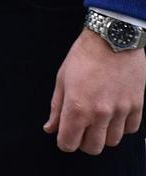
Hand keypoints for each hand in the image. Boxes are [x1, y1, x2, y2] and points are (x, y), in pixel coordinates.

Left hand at [44, 28, 145, 153]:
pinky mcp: (136, 106)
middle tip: (82, 126)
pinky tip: (115, 112)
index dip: (65, 140)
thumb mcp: (62, 78)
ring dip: (104, 134)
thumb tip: (50, 128)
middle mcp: (99, 114)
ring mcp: (120, 111)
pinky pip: (130, 130)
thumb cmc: (84, 55)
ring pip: (112, 142)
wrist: (112, 38)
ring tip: (99, 117)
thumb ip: (57, 107)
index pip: (68, 144)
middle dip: (84, 141)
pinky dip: (122, 126)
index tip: (66, 133)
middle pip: (92, 148)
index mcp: (77, 107)